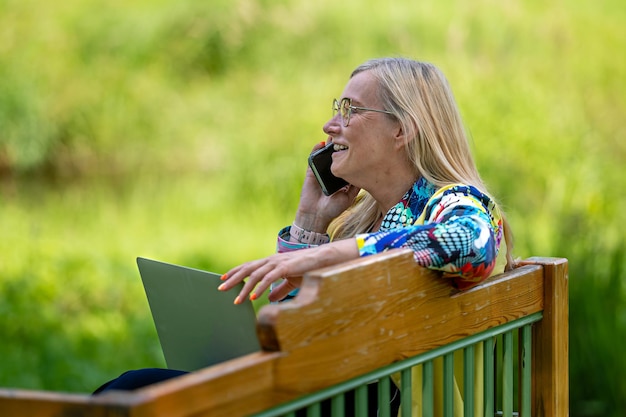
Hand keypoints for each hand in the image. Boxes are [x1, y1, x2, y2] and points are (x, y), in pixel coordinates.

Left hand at [218, 239, 358, 303]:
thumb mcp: (291, 282)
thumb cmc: (309, 269)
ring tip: (235, 300)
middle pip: (247, 269)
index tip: (224, 279)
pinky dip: (259, 288)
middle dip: (233, 279)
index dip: (236, 272)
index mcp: (271, 262)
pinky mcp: (285, 268)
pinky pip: (268, 279)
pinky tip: (252, 297)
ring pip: (255, 275)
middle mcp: (271, 261)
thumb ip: (280, 290)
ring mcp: (277, 263)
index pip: (249, 266)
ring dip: (243, 288)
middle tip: (220, 288)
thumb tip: (269, 299)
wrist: (324, 259)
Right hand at [295, 142, 359, 231]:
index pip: (348, 159)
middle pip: (337, 153)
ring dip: (329, 143)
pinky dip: (316, 149)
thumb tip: (367, 170)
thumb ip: (356, 184)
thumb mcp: (350, 196)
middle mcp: (332, 171)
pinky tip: (321, 144)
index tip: (359, 141)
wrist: (316, 215)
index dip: (352, 150)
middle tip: (347, 135)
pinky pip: (312, 158)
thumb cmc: (333, 208)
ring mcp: (321, 170)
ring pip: (325, 153)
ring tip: (335, 135)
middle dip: (341, 143)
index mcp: (342, 175)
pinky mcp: (311, 171)